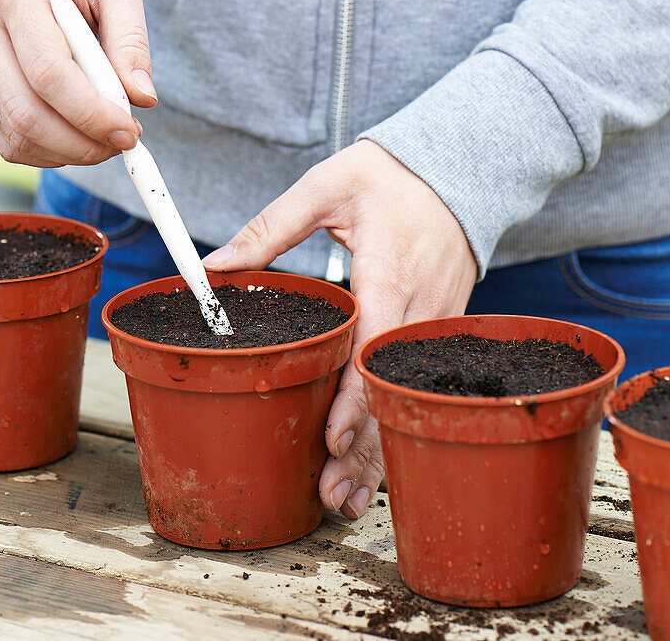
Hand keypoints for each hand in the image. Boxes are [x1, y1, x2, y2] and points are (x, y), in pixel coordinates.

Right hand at [0, 0, 154, 166]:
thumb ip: (131, 38)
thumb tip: (142, 98)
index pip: (49, 73)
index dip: (91, 114)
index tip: (130, 131)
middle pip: (26, 112)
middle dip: (83, 143)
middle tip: (125, 142)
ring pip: (14, 134)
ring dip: (67, 153)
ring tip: (106, 139)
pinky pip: (5, 137)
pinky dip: (45, 151)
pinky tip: (78, 139)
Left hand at [203, 139, 477, 518]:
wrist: (457, 172)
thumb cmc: (391, 178)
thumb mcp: (327, 187)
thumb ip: (270, 226)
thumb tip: (212, 266)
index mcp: (390, 274)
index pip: (371, 348)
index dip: (353, 398)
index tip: (332, 439)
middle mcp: (418, 309)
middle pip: (389, 391)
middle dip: (364, 448)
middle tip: (329, 492)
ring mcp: (432, 324)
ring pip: (405, 398)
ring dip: (380, 450)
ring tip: (347, 498)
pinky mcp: (434, 331)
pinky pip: (410, 384)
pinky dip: (394, 424)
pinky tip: (373, 462)